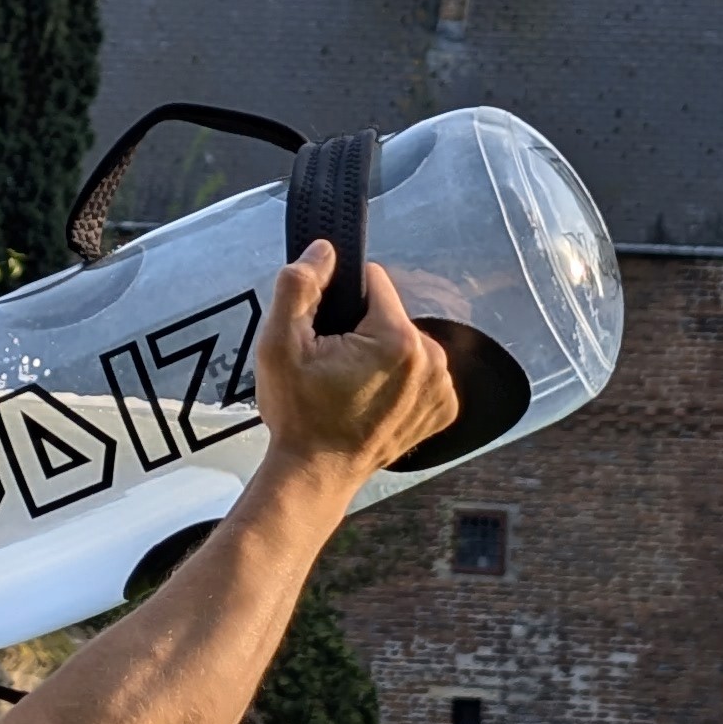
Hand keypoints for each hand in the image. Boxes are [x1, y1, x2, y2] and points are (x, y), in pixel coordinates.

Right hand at [250, 244, 461, 481]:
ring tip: (352, 384)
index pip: (375, 280)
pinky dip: (400, 381)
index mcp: (397, 338)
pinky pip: (421, 372)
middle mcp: (431, 359)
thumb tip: (325, 251)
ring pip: (407, 341)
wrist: (316, 473)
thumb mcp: (278, 345)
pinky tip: (373, 400)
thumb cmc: (298, 414)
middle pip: (392, 313)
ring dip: (383, 353)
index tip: (326, 329)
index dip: (344, 297)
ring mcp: (442, 387)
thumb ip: (299, 286)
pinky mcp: (444, 408)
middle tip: (334, 363)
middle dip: (363, 328)